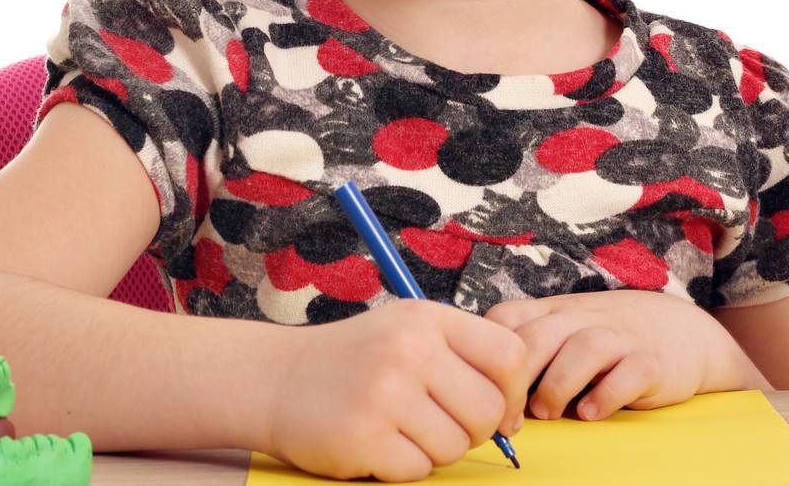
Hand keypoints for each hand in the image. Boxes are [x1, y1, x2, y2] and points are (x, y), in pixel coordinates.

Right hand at [262, 299, 527, 481]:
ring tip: (400, 429)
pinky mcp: (363, 436)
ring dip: (434, 450)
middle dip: (474, 431)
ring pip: (454, 447)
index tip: (497, 409)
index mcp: (428, 318)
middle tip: (440, 424)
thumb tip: (513, 416)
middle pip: (487, 410)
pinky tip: (377, 443)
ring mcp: (384, 392)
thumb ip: (462, 358)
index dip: (513, 392)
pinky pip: (418, 471)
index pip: (509, 355)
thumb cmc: (354, 360)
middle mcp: (409, 349)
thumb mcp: (408, 332)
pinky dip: (402, 467)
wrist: (275, 379)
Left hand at [484, 289, 765, 422]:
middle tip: (511, 419)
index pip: (508, 317)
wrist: (683, 331)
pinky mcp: (652, 361)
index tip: (486, 395)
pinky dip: (607, 395)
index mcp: (556, 311)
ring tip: (549, 412)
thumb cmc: (610, 339)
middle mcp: (585, 317)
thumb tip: (483, 392)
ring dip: (558, 385)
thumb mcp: (567, 330)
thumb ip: (531, 350)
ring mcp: (621, 336)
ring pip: (583, 348)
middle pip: (539, 335)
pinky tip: (591, 413)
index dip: (490, 357)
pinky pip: (630, 372)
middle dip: (517, 380)